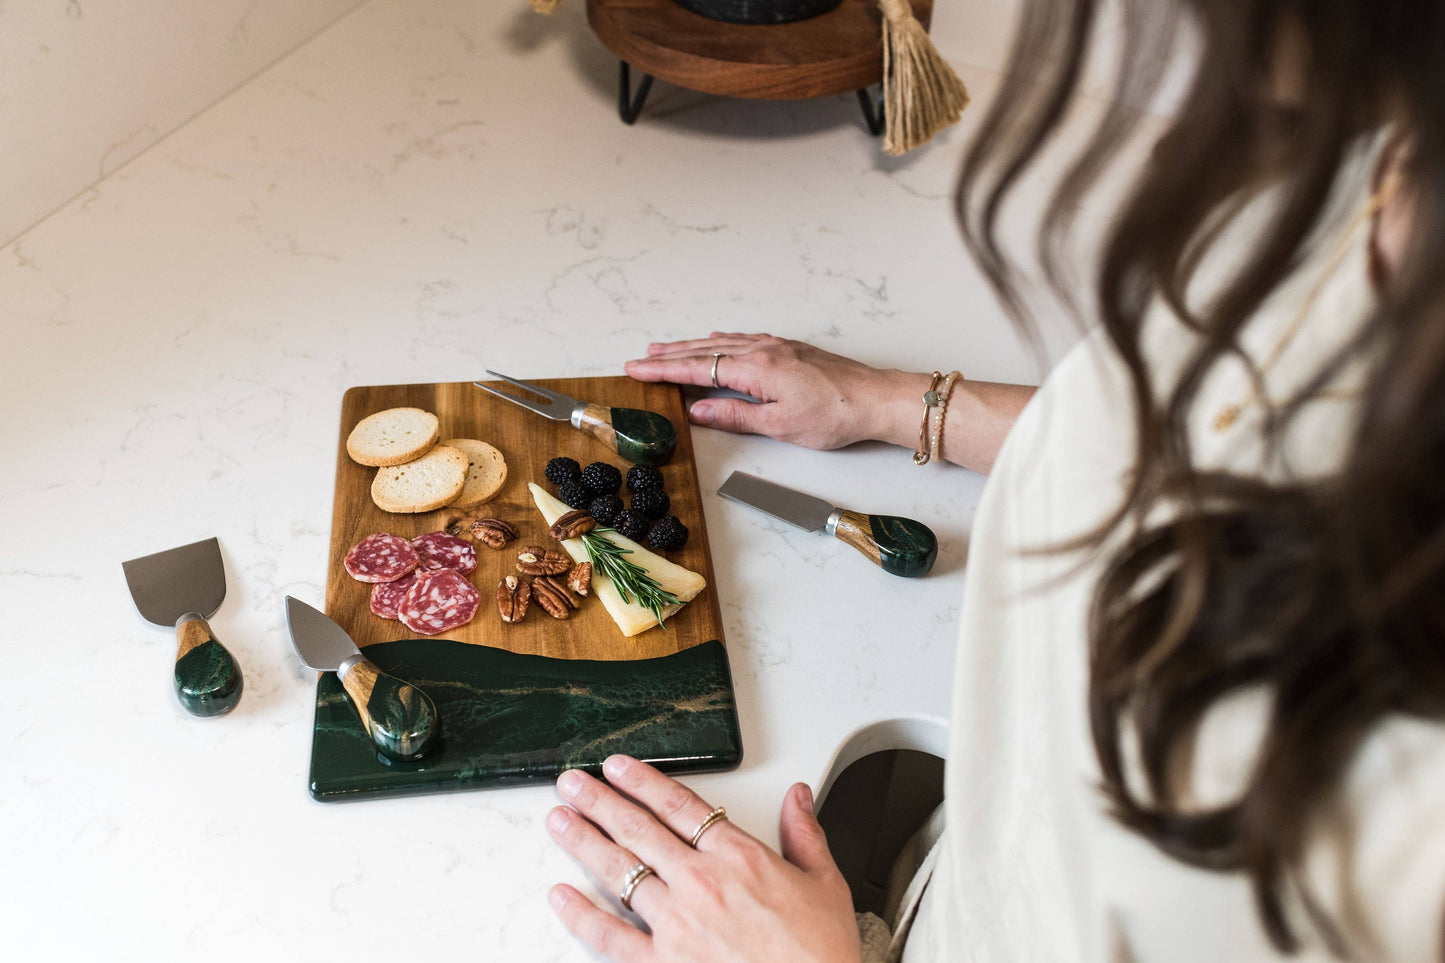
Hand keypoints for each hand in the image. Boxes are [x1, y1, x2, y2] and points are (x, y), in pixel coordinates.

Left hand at [546, 755, 861, 962]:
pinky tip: (561, 895)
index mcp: (739, 857)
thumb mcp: (825, 885)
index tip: (618, 767)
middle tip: (574, 784)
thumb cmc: (819, 954)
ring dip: (583, 841)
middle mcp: (701, 883)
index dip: (643, 781)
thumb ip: (804, 835)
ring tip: (559, 821)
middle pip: (638, 828)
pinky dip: (580, 914)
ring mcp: (677, 923)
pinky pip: (609, 935)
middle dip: (600, 801)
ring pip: (618, 871)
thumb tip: (798, 797)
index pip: (679, 805)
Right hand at [625, 332, 925, 449]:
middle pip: (705, 350)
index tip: (637, 369)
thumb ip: (734, 415)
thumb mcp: (778, 424)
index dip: (664, 369)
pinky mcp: (790, 348)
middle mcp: (763, 350)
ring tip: (666, 348)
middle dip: (669, 355)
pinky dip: (721, 341)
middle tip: (640, 358)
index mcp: (756, 368)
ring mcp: (777, 346)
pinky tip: (716, 340)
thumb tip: (697, 411)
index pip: (697, 367)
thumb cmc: (834, 414)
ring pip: (723, 342)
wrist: (875, 398)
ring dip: (691, 346)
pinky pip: (743, 339)